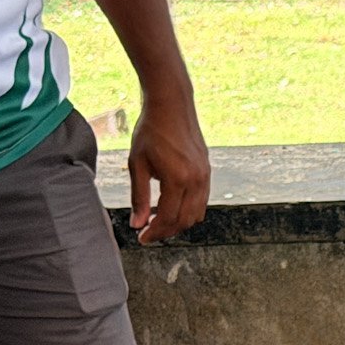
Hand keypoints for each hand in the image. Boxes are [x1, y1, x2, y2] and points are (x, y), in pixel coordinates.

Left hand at [128, 84, 209, 243]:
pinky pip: (201, 202)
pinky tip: (173, 207)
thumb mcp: (137, 164)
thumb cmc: (151, 130)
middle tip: (149, 233)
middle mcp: (196, 181)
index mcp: (177, 179)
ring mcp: (205, 177)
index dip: (154, 232)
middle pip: (184, 221)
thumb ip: (138, 196)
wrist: (172, 106)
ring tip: (160, 222)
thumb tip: (137, 223)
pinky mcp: (207, 173)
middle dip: (166, 231)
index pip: (167, 218)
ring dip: (179, 223)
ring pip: (196, 215)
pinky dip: (188, 211)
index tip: (142, 238)